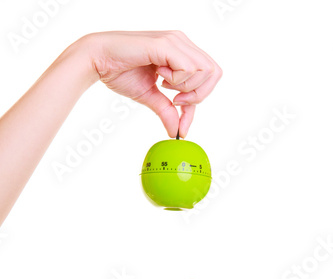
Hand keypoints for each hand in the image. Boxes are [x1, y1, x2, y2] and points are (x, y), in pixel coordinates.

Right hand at [86, 30, 221, 137]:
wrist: (98, 60)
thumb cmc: (121, 71)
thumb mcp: (149, 96)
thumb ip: (166, 111)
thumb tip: (176, 132)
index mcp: (181, 51)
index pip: (208, 77)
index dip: (199, 102)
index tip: (182, 122)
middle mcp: (181, 42)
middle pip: (214, 72)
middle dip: (197, 95)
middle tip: (175, 100)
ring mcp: (175, 41)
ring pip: (204, 71)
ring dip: (185, 86)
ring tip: (163, 84)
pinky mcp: (165, 44)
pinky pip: (188, 68)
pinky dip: (176, 80)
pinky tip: (158, 76)